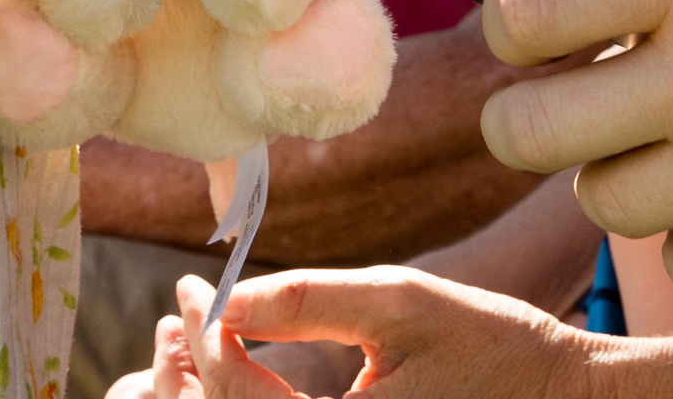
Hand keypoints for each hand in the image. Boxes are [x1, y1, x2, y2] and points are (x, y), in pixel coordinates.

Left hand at [117, 268, 598, 398]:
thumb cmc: (489, 345)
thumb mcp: (401, 303)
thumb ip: (309, 300)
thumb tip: (226, 300)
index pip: (235, 392)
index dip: (203, 334)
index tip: (191, 285)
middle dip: (194, 372)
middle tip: (183, 312)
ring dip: (215, 394)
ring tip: (201, 339)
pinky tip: (242, 375)